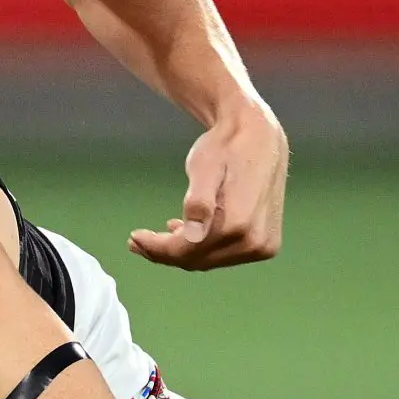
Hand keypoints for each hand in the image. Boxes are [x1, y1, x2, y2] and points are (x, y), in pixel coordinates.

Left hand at [128, 99, 287, 270]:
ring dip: (182, 252)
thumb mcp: (205, 168)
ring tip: (155, 238)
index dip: (157, 248)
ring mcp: (262, 246)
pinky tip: (183, 233)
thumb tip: (191, 235)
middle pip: (197, 260)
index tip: (133, 239)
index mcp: (239, 225)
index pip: (187, 251)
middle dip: (164, 253)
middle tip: (137, 242)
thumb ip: (198, 202)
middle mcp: (255, 243)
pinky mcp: (265, 244)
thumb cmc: (226, 148)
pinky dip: (201, 248)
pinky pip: (223, 254)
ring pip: (209, 260)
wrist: (259, 137)